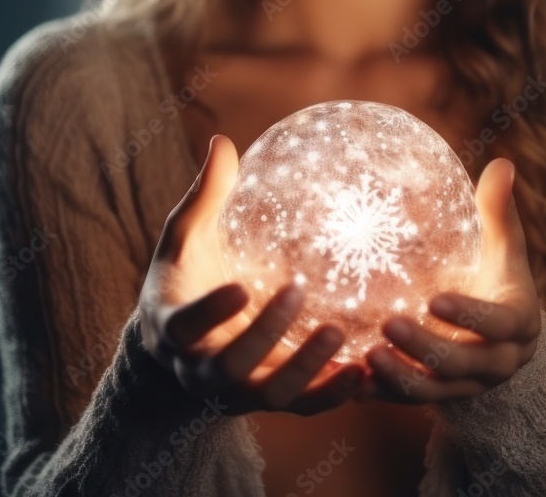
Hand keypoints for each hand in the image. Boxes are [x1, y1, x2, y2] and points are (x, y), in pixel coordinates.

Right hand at [139, 134, 363, 414]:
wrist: (179, 349)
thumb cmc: (186, 275)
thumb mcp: (185, 238)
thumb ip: (204, 197)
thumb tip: (222, 141)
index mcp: (176, 329)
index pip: (187, 326)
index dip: (210, 313)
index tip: (239, 286)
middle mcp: (204, 369)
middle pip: (232, 366)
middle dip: (264, 334)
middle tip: (297, 291)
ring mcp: (239, 392)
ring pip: (273, 393)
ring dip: (307, 369)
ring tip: (343, 336)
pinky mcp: (270, 400)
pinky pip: (304, 405)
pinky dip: (333, 394)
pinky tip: (369, 371)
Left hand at [359, 157, 540, 403]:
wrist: (498, 334)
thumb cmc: (496, 274)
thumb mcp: (503, 245)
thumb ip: (499, 210)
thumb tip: (502, 162)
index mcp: (517, 323)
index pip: (498, 323)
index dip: (469, 315)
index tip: (434, 298)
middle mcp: (497, 362)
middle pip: (464, 363)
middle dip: (427, 348)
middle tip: (389, 323)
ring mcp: (467, 385)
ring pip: (436, 390)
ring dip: (402, 377)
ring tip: (367, 356)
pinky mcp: (439, 397)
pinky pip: (411, 400)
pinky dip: (383, 394)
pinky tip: (351, 381)